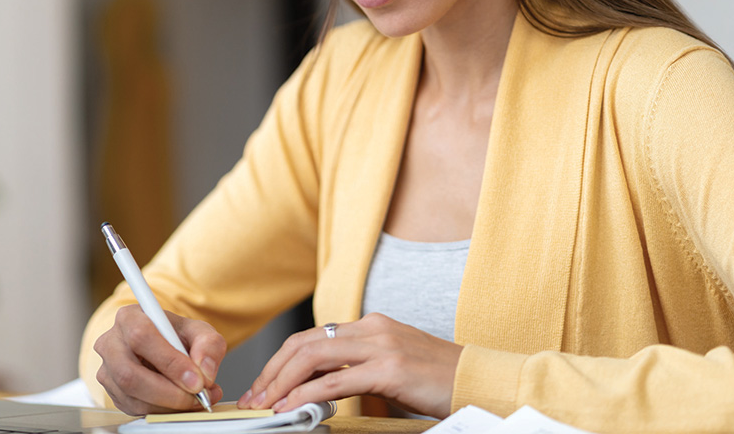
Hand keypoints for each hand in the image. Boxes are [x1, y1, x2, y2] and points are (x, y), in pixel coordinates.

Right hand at [94, 305, 226, 414]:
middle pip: (129, 373)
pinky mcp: (111, 391)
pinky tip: (179, 403)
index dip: (170, 362)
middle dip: (168, 391)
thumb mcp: (199, 331)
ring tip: (193, 400)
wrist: (164, 346)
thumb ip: (208, 345)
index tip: (197, 380)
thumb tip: (205, 370)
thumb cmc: (176, 335)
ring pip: (130, 394)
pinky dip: (160, 410)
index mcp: (130, 317)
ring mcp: (107, 369)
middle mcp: (111, 342)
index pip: (142, 337)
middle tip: (196, 397)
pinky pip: (132, 407)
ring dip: (166, 404)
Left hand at [237, 313, 461, 418]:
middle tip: (254, 398)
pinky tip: (293, 408)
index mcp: (371, 325)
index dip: (281, 361)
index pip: (311, 338)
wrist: (480, 379)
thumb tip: (320, 390)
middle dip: (272, 373)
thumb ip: (359, 369)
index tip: (264, 386)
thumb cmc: (439, 379)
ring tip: (265, 405)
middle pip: (304, 344)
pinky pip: (336, 381)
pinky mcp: (389, 369)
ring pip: (312, 358)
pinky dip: (307, 395)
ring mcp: (380, 346)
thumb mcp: (393, 366)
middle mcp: (371, 329)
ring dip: (281, 383)